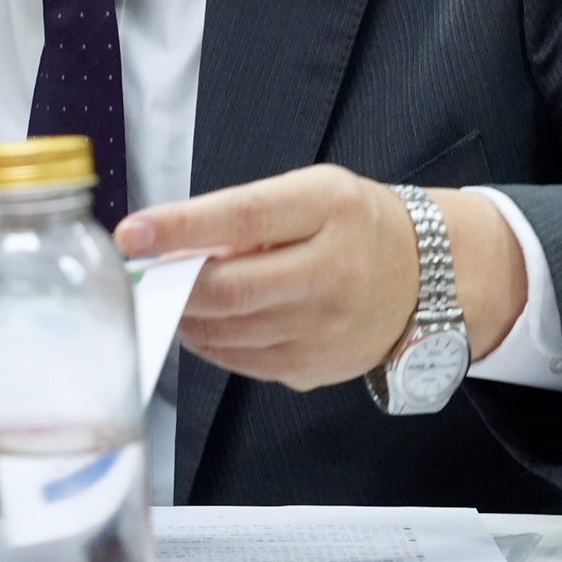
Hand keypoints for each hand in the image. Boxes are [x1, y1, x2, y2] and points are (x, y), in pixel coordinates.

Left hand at [113, 166, 527, 390]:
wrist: (429, 277)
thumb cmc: (357, 225)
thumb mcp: (312, 193)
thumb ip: (247, 213)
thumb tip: (173, 242)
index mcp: (330, 210)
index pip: (243, 218)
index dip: (180, 228)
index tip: (131, 234)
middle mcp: (333, 273)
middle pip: (229, 288)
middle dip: (173, 283)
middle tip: (142, 272)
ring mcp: (327, 329)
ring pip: (228, 331)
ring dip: (184, 314)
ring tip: (171, 294)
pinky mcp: (317, 368)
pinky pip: (241, 362)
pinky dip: (210, 341)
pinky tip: (205, 321)